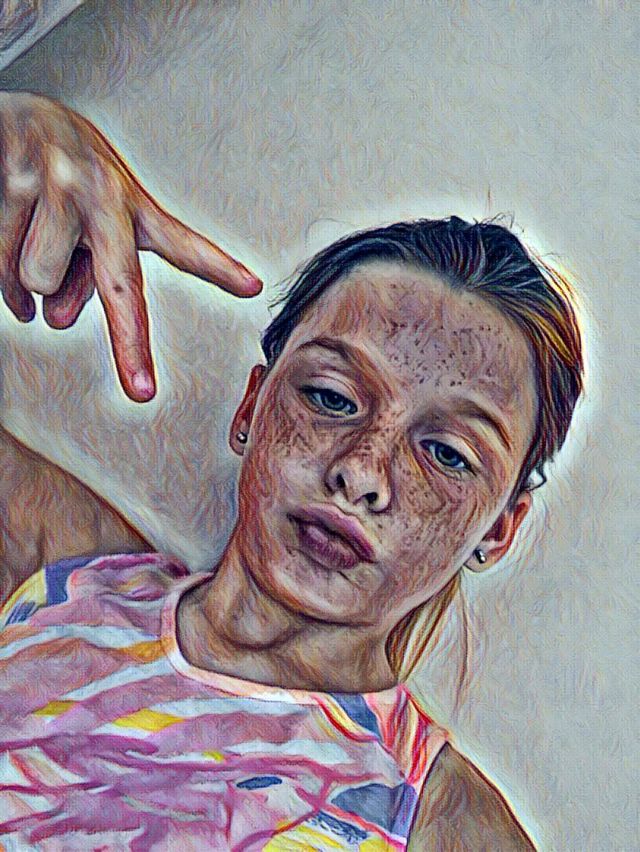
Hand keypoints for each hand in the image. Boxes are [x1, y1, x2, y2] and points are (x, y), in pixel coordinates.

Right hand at [0, 92, 261, 401]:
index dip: (216, 266)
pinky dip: (0, 274)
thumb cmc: (59, 177)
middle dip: (131, 344)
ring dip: (25, 280)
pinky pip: (1, 264)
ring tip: (26, 242)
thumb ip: (82, 278)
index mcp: (130, 206)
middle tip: (141, 392)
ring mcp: (58, 185)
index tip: (251, 285)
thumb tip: (57, 319)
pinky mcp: (13, 180)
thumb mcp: (86, 224)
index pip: (180, 243)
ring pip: (40, 278)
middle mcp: (101, 193)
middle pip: (120, 284)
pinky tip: (6, 240)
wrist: (10, 118)